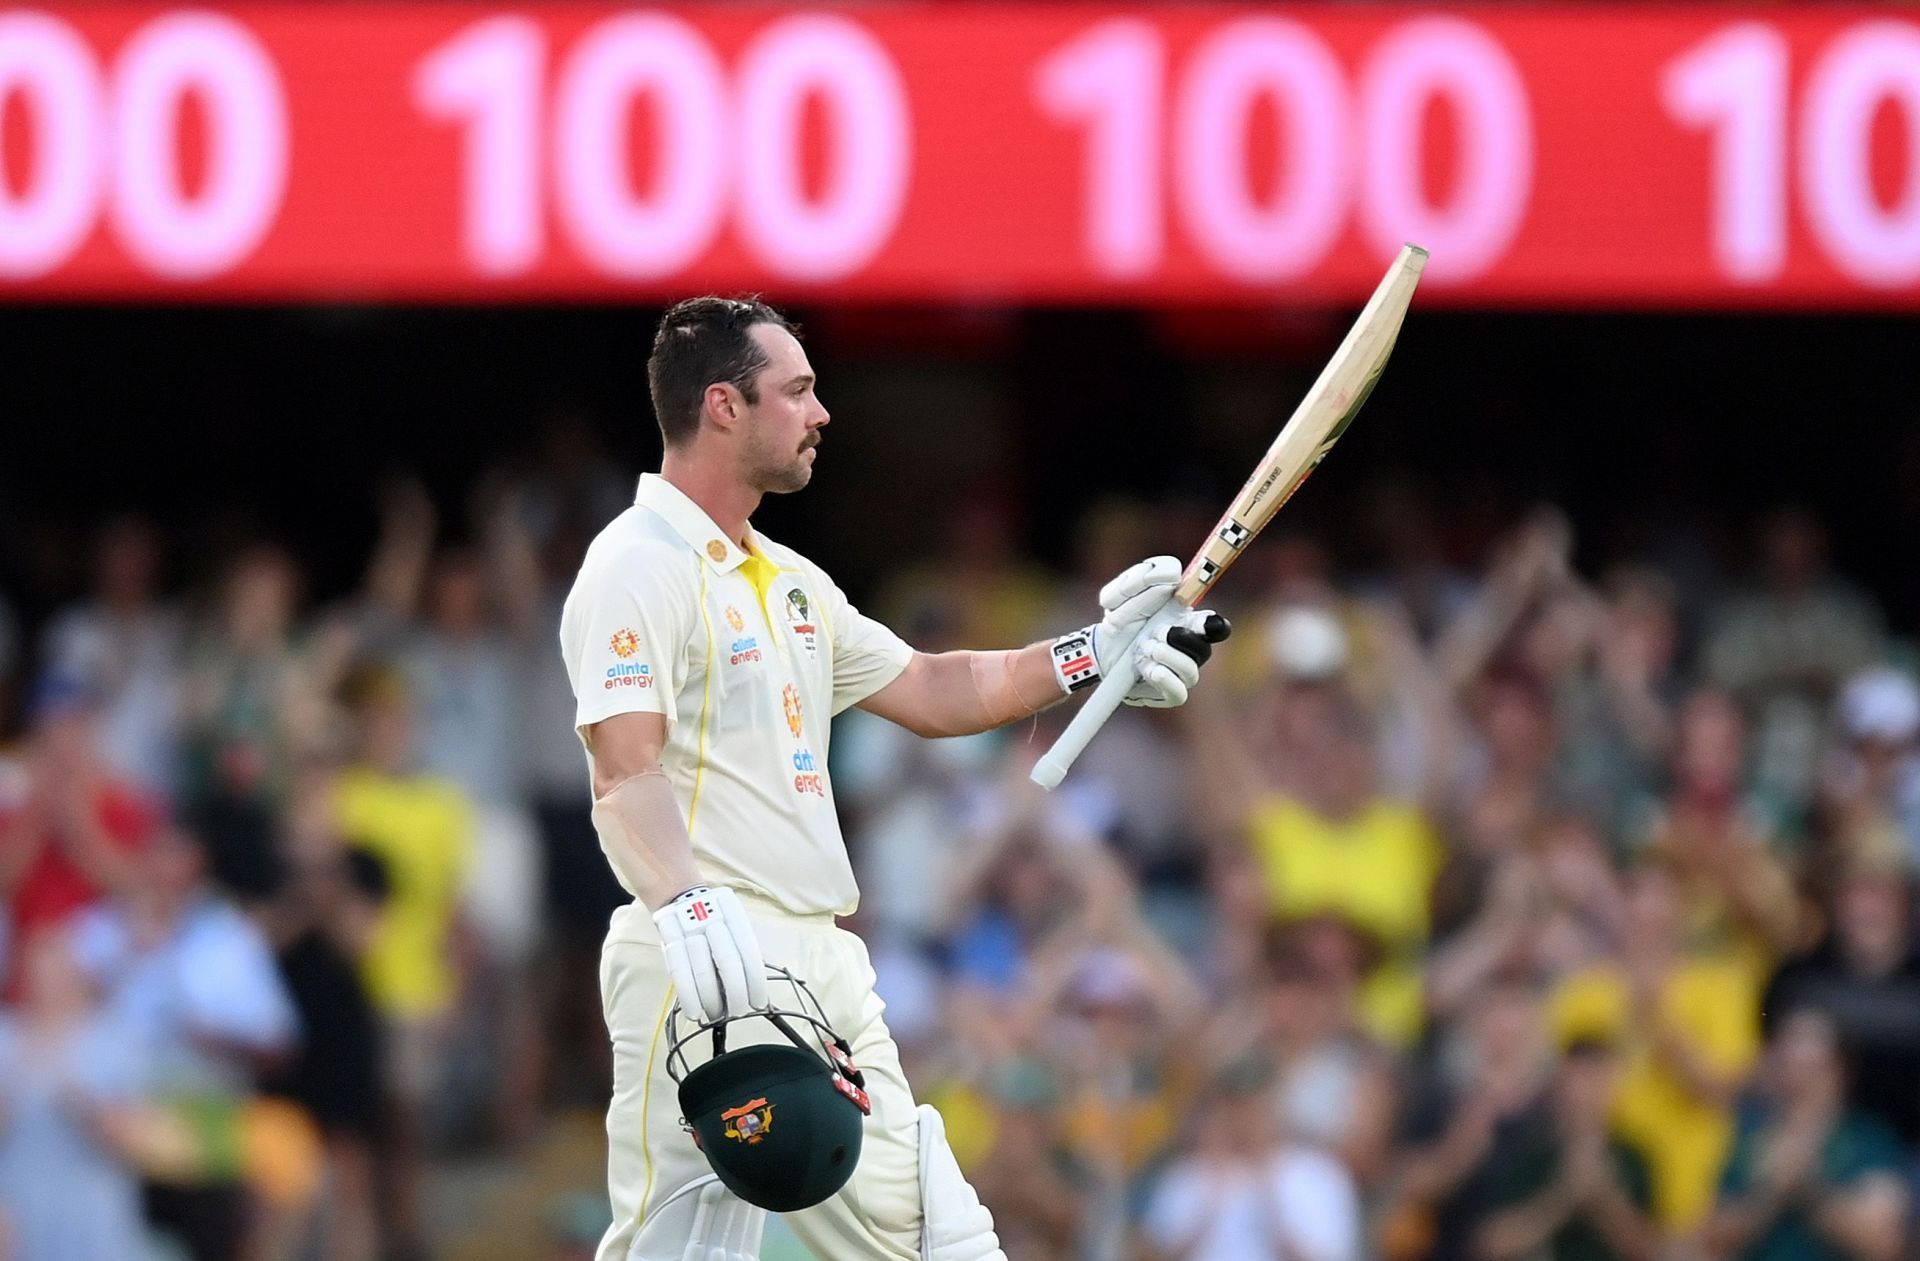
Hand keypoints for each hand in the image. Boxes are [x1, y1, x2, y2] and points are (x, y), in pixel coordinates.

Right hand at [652, 885, 768, 1024]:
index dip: (755, 983)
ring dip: (712, 1000)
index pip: (749, 954)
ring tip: (718, 1014)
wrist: (680, 897)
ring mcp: (689, 929)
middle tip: (738, 1011)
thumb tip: (755, 990)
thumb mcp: (734, 924)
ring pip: (703, 972)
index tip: (758, 1003)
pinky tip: (696, 1012)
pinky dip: (689, 997)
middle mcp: (713, 920)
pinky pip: (679, 974)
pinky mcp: (669, 941)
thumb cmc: (714, 920)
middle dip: (736, 994)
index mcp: (734, 915)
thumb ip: (743, 950)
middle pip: (728, 963)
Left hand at [1073, 556, 1230, 707]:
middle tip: (1157, 631)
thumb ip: (1144, 578)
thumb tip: (1174, 577)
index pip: (1215, 627)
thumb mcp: (1122, 592)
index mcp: (1187, 623)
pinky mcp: (1168, 693)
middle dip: (1181, 639)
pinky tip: (1146, 668)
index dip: (1215, 625)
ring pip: (1191, 671)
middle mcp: (1189, 650)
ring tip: (1143, 648)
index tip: (1205, 621)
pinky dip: (1164, 680)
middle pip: (1204, 650)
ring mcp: (1180, 673)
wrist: (1098, 651)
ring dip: (1166, 657)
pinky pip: (1179, 693)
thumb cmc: (1119, 620)